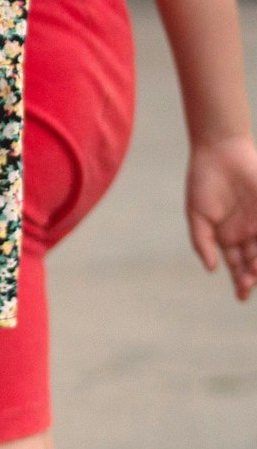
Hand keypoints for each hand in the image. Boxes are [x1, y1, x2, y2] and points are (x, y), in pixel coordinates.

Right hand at [186, 135, 256, 301]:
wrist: (220, 153)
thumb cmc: (204, 184)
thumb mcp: (197, 217)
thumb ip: (203, 243)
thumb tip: (211, 269)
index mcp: (227, 238)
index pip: (237, 265)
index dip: (240, 281)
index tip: (242, 295)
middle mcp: (246, 232)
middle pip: (254, 261)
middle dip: (253, 275)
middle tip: (251, 284)